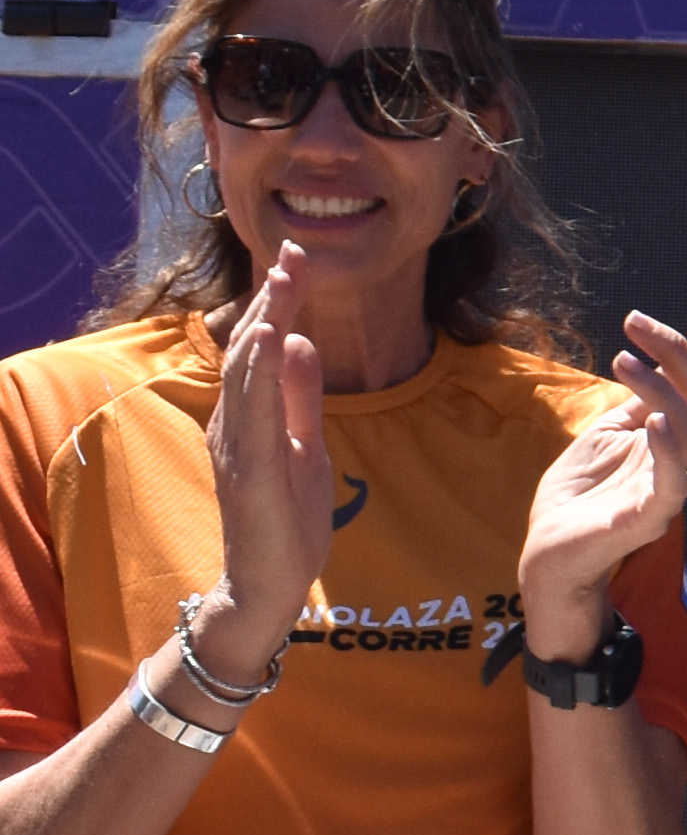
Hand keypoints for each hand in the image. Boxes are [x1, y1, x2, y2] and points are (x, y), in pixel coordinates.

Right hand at [195, 245, 334, 685]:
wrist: (269, 584)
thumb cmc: (285, 520)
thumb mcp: (305, 445)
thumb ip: (300, 397)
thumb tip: (300, 343)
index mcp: (249, 417)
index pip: (262, 347)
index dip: (278, 301)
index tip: (297, 257)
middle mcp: (233, 424)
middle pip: (250, 348)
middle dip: (272, 298)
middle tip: (292, 250)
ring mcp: (236, 446)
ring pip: (246, 372)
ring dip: (264, 322)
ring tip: (281, 281)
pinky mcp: (248, 470)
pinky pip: (251, 413)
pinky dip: (258, 373)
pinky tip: (267, 340)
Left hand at [517, 312, 686, 658]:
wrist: (548, 552)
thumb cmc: (580, 494)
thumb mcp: (607, 433)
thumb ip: (637, 402)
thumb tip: (659, 357)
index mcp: (679, 439)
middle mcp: (685, 460)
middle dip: (678, 353)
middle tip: (634, 323)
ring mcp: (670, 489)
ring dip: (663, 388)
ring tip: (621, 361)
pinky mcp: (649, 517)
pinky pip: (675, 482)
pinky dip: (670, 448)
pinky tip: (650, 420)